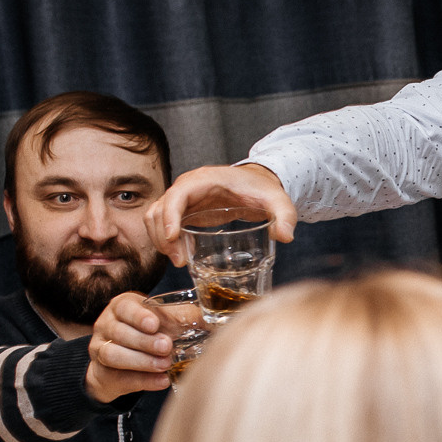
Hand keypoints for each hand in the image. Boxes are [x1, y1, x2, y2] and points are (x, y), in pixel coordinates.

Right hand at [86, 290, 176, 402]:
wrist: (124, 363)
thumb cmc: (150, 334)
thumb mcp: (166, 320)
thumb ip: (187, 317)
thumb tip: (216, 320)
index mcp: (122, 308)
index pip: (124, 307)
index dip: (138, 316)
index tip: (154, 324)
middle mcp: (106, 326)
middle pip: (119, 332)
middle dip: (144, 341)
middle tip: (166, 347)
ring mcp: (100, 350)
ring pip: (113, 354)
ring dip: (141, 361)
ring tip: (165, 365)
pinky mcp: (103, 374)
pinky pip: (120, 378)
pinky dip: (143, 381)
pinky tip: (162, 381)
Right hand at [142, 163, 296, 264]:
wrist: (256, 184)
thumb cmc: (263, 190)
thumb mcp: (278, 201)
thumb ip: (286, 216)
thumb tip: (286, 236)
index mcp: (205, 180)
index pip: (177, 194)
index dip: (170, 215)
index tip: (172, 238)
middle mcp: (188, 187)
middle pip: (160, 208)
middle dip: (163, 236)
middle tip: (179, 261)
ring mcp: (183, 199)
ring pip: (156, 217)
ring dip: (160, 240)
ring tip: (180, 261)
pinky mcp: (184, 211)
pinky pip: (164, 224)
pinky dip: (167, 240)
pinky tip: (183, 255)